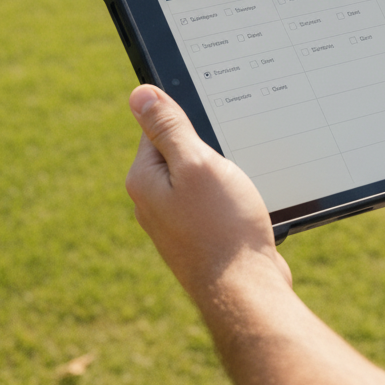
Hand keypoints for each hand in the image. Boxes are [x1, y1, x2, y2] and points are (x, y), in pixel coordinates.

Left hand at [125, 85, 291, 300]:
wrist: (246, 291)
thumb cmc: (222, 226)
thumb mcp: (197, 164)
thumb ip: (168, 128)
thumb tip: (138, 93)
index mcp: (144, 180)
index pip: (158, 128)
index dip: (190, 121)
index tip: (215, 128)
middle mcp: (152, 203)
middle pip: (180, 153)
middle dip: (209, 148)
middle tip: (232, 159)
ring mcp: (175, 223)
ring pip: (200, 178)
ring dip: (223, 174)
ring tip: (240, 187)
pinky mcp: (198, 238)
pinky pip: (212, 203)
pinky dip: (230, 197)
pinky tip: (245, 206)